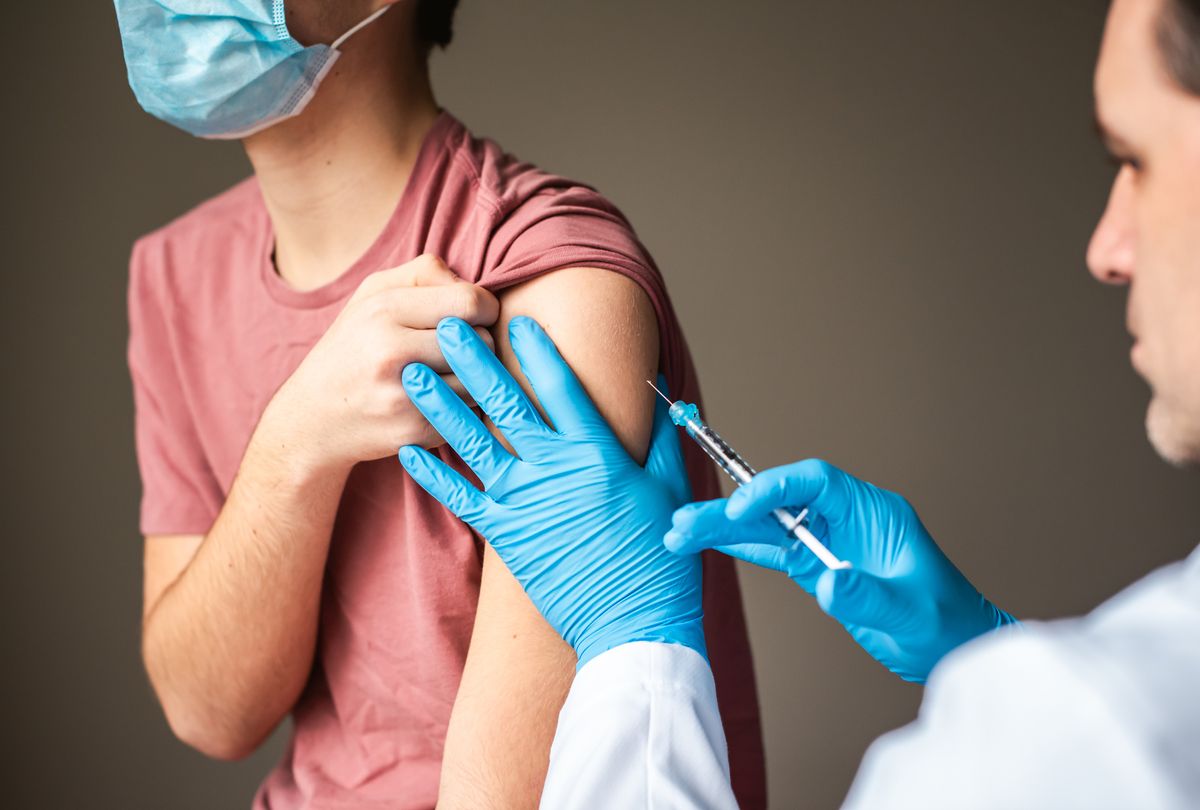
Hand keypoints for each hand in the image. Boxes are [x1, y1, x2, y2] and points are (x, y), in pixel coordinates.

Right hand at [258, 255, 498, 475]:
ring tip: (448, 372)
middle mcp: (391, 351)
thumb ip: (425, 274)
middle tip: (461, 347)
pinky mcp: (413, 430)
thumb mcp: (373, 294)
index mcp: (384, 309)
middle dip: (481, 342)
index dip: (485, 308)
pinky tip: (439, 399)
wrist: (312, 418)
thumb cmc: (354, 345)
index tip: (477, 316)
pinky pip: (469, 411)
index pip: (469, 302)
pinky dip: (462, 405)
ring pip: (479, 378)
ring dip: (474, 377)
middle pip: (480, 341)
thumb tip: (476, 286)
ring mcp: (403, 394)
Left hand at [397, 316, 703, 667]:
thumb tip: (664, 395)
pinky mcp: (506, 535)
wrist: (632, 622)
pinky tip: (408, 449)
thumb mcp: (671, 489)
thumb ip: (665, 438)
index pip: (562, 388)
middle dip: (474, 360)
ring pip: (472, 442)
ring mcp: (526, 502)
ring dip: (440, 404)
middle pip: (506, 403)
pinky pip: (462, 497)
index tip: (515, 320)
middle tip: (446, 325)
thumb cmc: (657, 557)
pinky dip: (433, 473)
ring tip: (412, 372)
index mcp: (599, 453)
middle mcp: (556, 469)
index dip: (537, 350)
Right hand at [665, 459, 1016, 681]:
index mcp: (871, 511)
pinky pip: (770, 550)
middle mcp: (844, 519)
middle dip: (731, 509)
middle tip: (687, 520)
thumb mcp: (910, 611)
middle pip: (779, 502)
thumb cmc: (944, 622)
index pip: (815, 482)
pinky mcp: (816, 566)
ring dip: (723, 529)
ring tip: (678, 533)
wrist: (954, 645)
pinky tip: (703, 545)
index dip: (774, 488)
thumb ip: (866, 594)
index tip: (741, 508)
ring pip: (766, 526)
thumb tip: (826, 582)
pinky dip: (738, 548)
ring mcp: (827, 541)